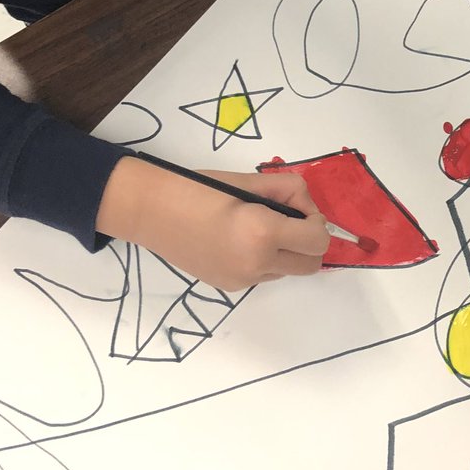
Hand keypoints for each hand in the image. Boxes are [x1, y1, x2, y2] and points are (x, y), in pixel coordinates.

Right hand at [96, 158, 329, 290]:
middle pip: (311, 265)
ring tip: (258, 227)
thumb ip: (287, 190)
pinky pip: (263, 275)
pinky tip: (238, 240)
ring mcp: (242, 280)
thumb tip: (307, 205)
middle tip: (290, 219)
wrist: (152, 212)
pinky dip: (264, 259)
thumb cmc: (198, 187)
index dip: (316, 220)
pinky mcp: (229, 288)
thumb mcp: (249, 181)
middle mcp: (257, 263)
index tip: (299, 207)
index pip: (317, 240)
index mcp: (263, 233)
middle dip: (309, 242)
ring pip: (287, 271)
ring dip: (286, 251)